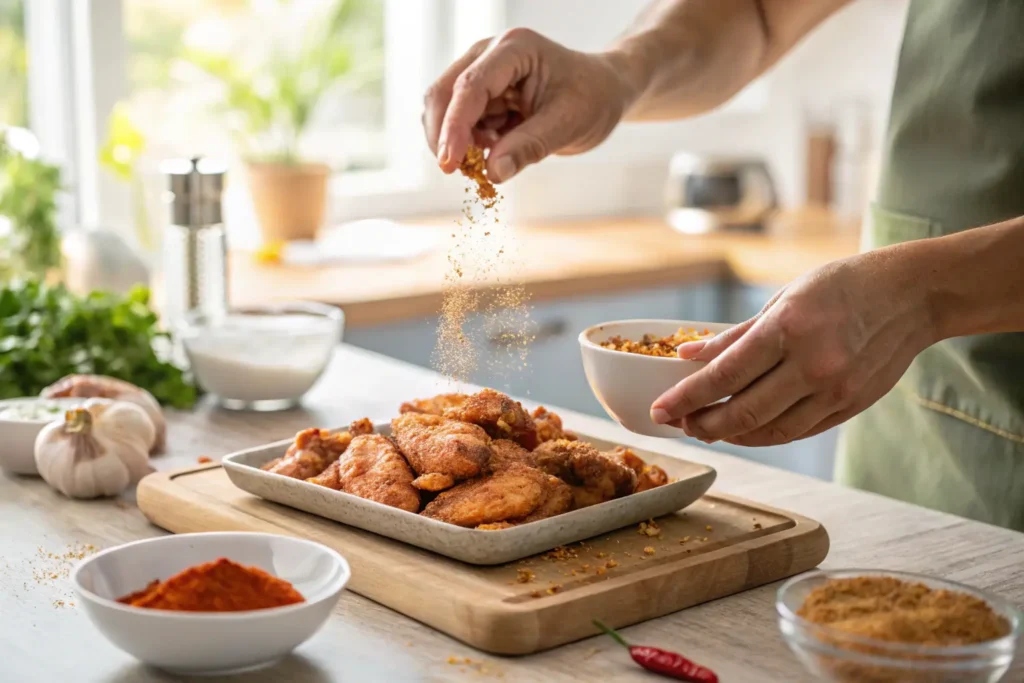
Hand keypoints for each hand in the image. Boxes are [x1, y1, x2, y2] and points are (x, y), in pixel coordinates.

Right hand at [422, 28, 636, 182]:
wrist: (602, 93)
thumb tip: (492, 173)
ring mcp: (482, 72)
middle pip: (444, 93)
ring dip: (458, 141)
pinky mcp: (482, 94)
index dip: (455, 126)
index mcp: (515, 49)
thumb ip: (529, 146)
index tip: (449, 163)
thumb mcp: (568, 124)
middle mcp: (491, 54)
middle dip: (444, 135)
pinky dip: (468, 144)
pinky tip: (495, 150)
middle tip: (457, 171)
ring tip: (492, 155)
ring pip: (446, 109)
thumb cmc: (592, 99)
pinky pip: (460, 122)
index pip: (471, 86)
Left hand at [650, 250, 938, 445]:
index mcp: (789, 329)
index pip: (724, 375)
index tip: (659, 411)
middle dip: (702, 423)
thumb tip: (687, 354)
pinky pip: (796, 432)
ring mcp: (835, 391)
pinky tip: (743, 429)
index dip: (685, 398)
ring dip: (730, 434)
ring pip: (769, 430)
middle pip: (742, 412)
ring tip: (705, 427)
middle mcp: (813, 365)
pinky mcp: (849, 407)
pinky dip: (764, 434)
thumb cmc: (841, 286)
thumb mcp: (782, 299)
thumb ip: (734, 335)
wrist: (912, 296)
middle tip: (678, 423)